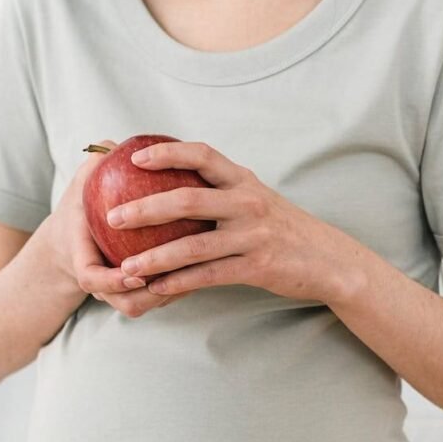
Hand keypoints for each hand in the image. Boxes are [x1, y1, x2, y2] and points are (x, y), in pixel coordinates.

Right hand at [45, 140, 189, 317]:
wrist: (74, 240)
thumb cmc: (82, 207)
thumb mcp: (81, 184)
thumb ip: (94, 163)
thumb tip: (113, 144)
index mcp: (82, 259)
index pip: (91, 278)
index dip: (112, 281)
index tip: (134, 271)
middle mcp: (101, 284)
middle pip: (126, 303)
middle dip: (150, 295)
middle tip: (178, 274)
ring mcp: (117, 295)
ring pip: (145, 306)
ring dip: (170, 294)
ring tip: (199, 270)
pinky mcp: (134, 297)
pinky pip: (158, 300)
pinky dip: (177, 289)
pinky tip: (204, 266)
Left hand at [105, 141, 362, 304]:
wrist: (329, 260)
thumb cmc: (285, 230)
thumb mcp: (257, 201)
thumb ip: (222, 192)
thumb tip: (174, 188)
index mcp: (244, 181)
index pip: (202, 155)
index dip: (167, 153)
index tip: (136, 156)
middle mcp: (247, 203)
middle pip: (187, 199)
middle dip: (145, 207)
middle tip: (113, 216)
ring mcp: (252, 235)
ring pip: (193, 245)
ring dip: (155, 257)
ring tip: (126, 266)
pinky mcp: (256, 266)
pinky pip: (208, 275)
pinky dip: (179, 283)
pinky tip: (156, 289)